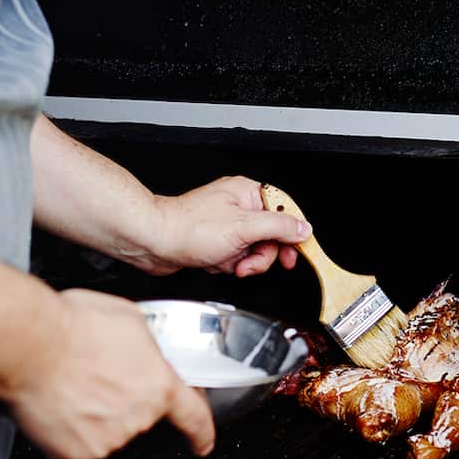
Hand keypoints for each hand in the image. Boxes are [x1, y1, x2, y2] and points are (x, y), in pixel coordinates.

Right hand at [4, 288, 214, 458]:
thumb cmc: (73, 326)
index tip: (202, 443)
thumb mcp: (130, 319)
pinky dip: (72, 428)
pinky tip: (62, 402)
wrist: (30, 346)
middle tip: (97, 375)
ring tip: (74, 383)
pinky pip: (80, 443)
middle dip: (123, 400)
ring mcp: (109, 439)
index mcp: (158, 384)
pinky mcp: (79, 452)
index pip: (193, 416)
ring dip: (96, 413)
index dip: (201, 432)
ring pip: (108, 429)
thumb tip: (144, 352)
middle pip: (139, 416)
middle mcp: (139, 416)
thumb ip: (148, 346)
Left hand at [148, 175, 310, 277]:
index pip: (283, 212)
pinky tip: (213, 262)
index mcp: (247, 193)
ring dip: (241, 262)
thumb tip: (303, 228)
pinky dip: (226, 265)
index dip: (291, 235)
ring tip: (226, 262)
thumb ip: (279, 227)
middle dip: (259, 255)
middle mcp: (237, 206)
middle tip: (249, 262)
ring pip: (252, 250)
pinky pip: (235, 257)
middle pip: (269, 236)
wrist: (154, 242)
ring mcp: (226, 225)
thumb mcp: (244, 227)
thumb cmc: (189, 228)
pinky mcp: (215, 242)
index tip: (294, 252)